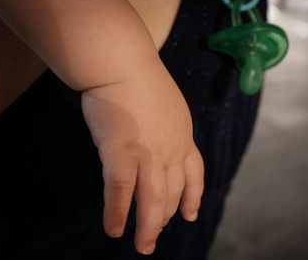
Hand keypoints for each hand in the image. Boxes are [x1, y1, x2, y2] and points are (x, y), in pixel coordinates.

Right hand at [81, 64, 203, 254]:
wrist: (125, 65)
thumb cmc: (141, 80)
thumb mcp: (168, 107)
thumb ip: (166, 129)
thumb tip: (155, 142)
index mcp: (183, 138)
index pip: (194, 175)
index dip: (193, 198)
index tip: (190, 215)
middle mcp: (171, 151)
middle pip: (171, 194)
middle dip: (164, 219)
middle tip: (154, 238)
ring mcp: (148, 154)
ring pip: (152, 201)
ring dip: (147, 228)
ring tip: (142, 246)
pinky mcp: (121, 153)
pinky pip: (120, 193)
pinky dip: (116, 214)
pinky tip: (113, 229)